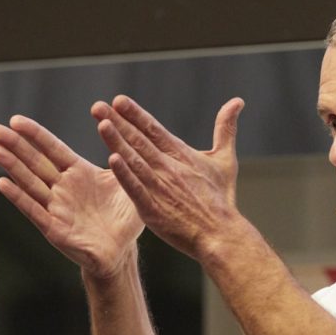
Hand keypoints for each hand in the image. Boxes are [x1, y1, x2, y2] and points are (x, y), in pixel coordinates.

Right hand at [0, 115, 143, 277]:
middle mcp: (63, 188)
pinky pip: (34, 211)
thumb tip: (121, 136)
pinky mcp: (54, 228)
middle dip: (14, 145)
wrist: (122, 253)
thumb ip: (123, 163)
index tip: (16, 120)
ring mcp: (56, 207)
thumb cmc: (125, 218)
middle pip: (35, 162)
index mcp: (79, 173)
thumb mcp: (127, 186)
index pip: (53, 149)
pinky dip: (19, 197)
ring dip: (12, 167)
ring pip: (29, 183)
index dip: (35, 134)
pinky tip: (2, 183)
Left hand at [90, 95, 244, 259]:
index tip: (118, 100)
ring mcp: (160, 188)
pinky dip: (125, 174)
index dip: (136, 114)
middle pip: (139, 141)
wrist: (220, 234)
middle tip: (98, 106)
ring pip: (134, 160)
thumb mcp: (225, 160)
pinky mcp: (153, 209)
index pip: (154, 130)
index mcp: (182, 155)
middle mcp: (169, 168)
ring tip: (101, 124)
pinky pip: (136, 189)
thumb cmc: (222, 199)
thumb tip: (238, 101)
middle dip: (118, 122)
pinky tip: (112, 159)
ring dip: (117, 141)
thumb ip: (226, 129)